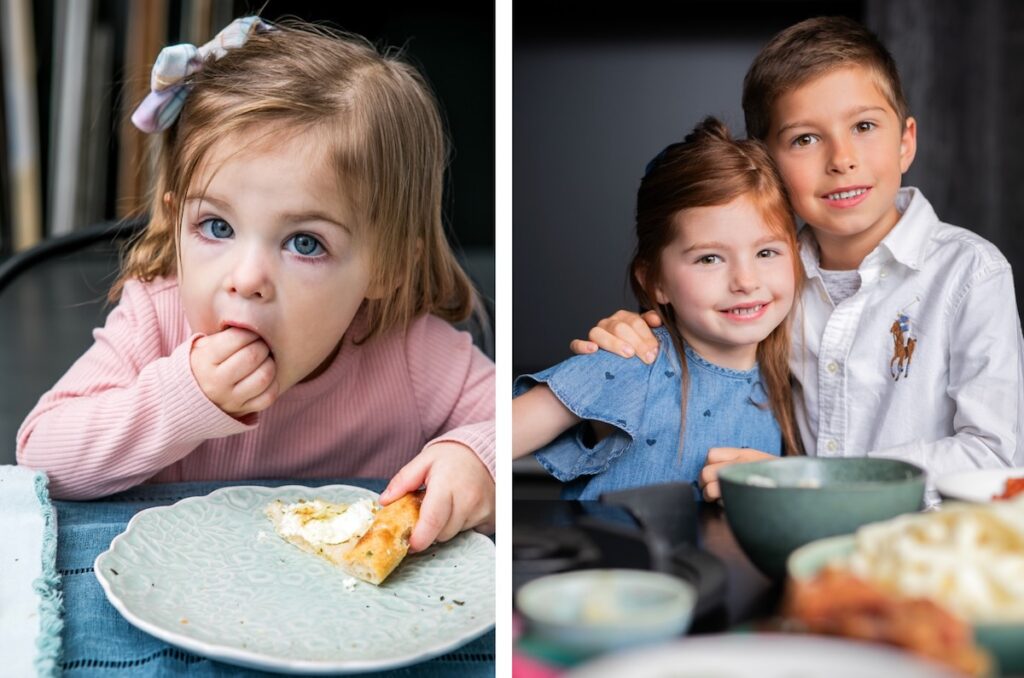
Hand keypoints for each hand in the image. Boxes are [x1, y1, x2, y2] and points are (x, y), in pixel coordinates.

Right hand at [189, 327, 278, 416]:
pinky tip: (266, 378)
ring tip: (265, 360)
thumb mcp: (203, 346)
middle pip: (253, 357)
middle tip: (260, 345)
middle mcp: (217, 381)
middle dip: (262, 346)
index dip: (250, 332)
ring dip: (270, 365)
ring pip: (263, 378)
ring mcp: (230, 399)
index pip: (237, 338)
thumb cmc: (202, 364)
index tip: (251, 333)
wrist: (187, 398)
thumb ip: (224, 335)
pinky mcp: (242, 410)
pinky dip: (273, 385)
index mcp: (205, 360)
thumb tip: (252, 324)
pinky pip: (268, 397)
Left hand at [380, 441, 494, 551]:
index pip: (431, 521)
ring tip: (447, 506)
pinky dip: (463, 526)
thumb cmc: (452, 457)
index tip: (409, 544)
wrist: (485, 452)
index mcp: (447, 485)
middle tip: (426, 514)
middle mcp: (468, 500)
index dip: (418, 539)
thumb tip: (384, 501)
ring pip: (455, 534)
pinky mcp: (492, 517)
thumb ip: (403, 480)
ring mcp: (482, 510)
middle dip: (430, 530)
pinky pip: (471, 532)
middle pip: (442, 533)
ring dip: (446, 527)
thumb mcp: (424, 461)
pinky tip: (462, 509)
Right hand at [568, 310, 662, 363]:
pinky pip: (576, 344)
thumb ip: (652, 325)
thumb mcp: (648, 337)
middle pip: (619, 327)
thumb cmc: (639, 351)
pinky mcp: (581, 348)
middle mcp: (608, 323)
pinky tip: (594, 350)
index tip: (655, 351)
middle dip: (636, 342)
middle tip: (648, 358)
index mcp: (624, 318)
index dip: (646, 336)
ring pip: (597, 333)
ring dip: (614, 343)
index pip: (635, 321)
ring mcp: (594, 335)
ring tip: (628, 354)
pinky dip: (583, 346)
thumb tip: (657, 320)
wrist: (624, 366)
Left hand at [699, 447, 778, 501]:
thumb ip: (737, 461)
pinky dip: (724, 505)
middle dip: (704, 484)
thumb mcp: (758, 460)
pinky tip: (733, 503)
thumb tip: (712, 472)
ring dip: (711, 496)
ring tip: (721, 498)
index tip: (714, 474)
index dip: (708, 465)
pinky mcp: (744, 497)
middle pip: (705, 472)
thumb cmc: (776, 475)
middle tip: (712, 490)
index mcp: (743, 454)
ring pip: (710, 489)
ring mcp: (741, 481)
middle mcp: (741, 465)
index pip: (711, 454)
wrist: (799, 485)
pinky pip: (723, 502)